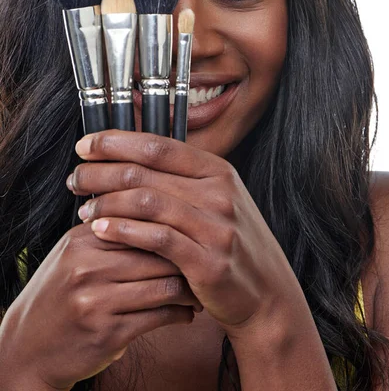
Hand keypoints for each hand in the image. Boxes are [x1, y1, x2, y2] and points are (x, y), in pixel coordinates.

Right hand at [0, 223, 200, 389]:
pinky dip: (181, 314)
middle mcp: (87, 266)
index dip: (174, 226)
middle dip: (188, 258)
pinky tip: (188, 312)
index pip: (141, 221)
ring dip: (190, 290)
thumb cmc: (61, 293)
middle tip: (207, 261)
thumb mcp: (75, 254)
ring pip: (164, 285)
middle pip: (157, 252)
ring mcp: (96, 301)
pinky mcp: (107, 333)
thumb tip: (161, 211)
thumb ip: (110, 233)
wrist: (27, 346)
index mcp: (83, 239)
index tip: (195, 232)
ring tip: (200, 290)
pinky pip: (159, 317)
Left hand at [71, 130, 302, 338]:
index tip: (86, 145)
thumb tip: (130, 158)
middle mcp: (219, 192)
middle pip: (146, 171)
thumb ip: (180, 179)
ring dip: (108, 203)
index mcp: (217, 170)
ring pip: (147, 201)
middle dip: (102, 172)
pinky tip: (102, 230)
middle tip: (75, 179)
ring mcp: (216, 225)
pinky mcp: (208, 260)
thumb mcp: (215, 200)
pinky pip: (157, 238)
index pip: (158, 145)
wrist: (266, 292)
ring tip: (85, 209)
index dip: (116, 142)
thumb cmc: (230, 243)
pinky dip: (124, 231)